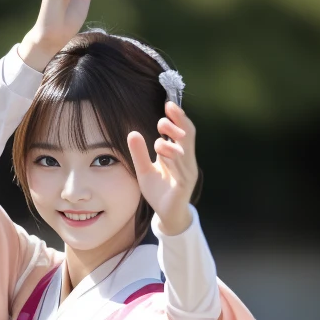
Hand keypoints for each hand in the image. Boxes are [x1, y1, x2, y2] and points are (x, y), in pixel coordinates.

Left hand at [127, 102, 198, 234]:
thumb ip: (139, 153)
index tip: (168, 104)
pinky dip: (174, 162)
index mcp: (178, 154)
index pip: (182, 130)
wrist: (167, 215)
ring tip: (158, 142)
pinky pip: (182, 172)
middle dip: (177, 124)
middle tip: (161, 121)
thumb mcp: (144, 170)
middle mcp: (186, 161)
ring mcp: (187, 174)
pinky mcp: (184, 187)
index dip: (178, 117)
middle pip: (188, 136)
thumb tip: (132, 132)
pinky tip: (165, 157)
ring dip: (171, 145)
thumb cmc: (159, 191)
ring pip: (184, 153)